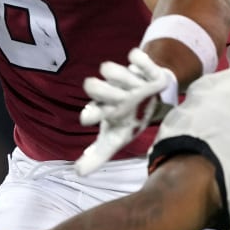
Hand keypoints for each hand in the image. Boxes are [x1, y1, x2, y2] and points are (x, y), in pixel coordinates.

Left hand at [75, 48, 178, 175]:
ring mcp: (126, 78)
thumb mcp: (116, 137)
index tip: (91, 117)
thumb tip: (78, 173)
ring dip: (122, 78)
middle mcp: (110, 91)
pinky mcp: (143, 67)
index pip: (90, 111)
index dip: (91, 114)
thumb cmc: (129, 116)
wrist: (151, 93)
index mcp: (103, 109)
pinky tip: (144, 74)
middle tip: (122, 100)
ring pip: (111, 69)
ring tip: (135, 89)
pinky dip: (140, 62)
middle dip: (105, 93)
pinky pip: (136, 56)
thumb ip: (98, 154)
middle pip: (93, 86)